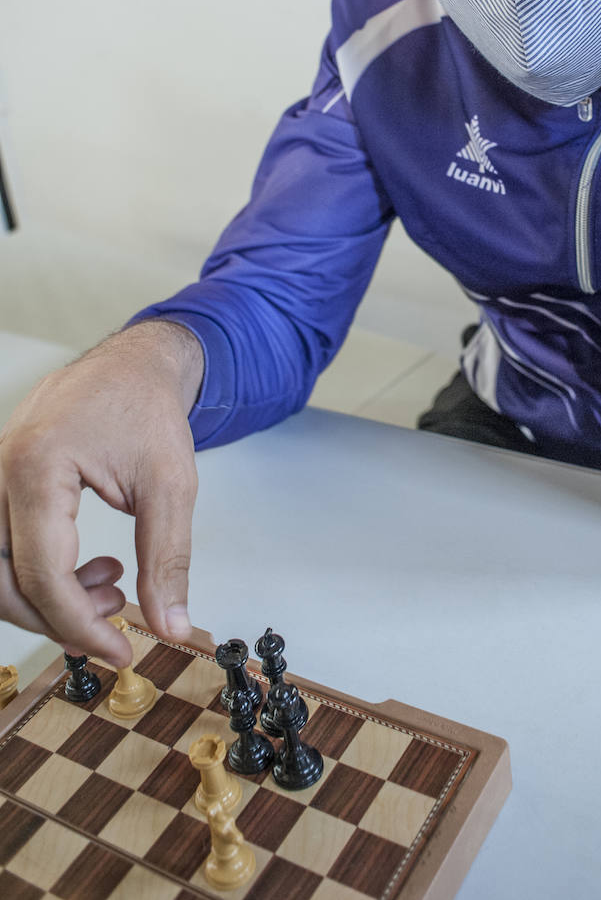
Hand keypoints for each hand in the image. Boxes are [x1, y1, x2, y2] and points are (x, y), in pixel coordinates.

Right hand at [0, 322, 201, 665]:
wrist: (133, 364)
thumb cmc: (148, 407)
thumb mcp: (171, 485)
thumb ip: (167, 559)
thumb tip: (172, 625)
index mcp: (38, 467)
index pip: (42, 573)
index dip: (80, 625)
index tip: (121, 649)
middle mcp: (1, 471)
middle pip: (3, 581)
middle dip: (58, 619)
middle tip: (115, 625)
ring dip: (49, 598)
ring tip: (114, 588)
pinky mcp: (1, 482)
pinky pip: (3, 547)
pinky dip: (41, 573)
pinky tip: (93, 569)